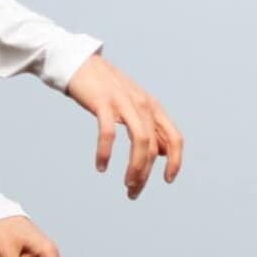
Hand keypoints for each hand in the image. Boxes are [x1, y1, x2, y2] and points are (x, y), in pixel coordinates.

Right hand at [65, 55, 183, 197]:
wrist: (80, 64)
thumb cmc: (107, 89)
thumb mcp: (134, 107)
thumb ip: (149, 127)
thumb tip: (162, 153)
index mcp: (153, 107)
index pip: (174, 137)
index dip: (176, 161)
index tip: (168, 180)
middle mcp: (143, 104)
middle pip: (154, 146)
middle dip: (146, 173)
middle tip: (133, 192)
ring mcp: (124, 102)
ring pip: (140, 140)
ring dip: (134, 168)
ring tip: (126, 185)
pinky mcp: (103, 102)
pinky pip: (108, 133)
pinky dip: (106, 152)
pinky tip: (101, 166)